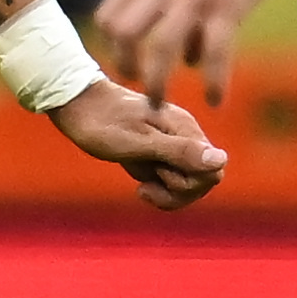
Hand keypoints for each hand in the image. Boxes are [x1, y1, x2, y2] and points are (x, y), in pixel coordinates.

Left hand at [44, 78, 227, 211]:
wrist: (75, 104)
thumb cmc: (101, 123)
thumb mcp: (137, 143)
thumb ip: (179, 151)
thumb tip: (221, 161)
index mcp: (185, 130)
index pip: (213, 172)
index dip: (189, 184)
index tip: (158, 174)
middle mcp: (185, 136)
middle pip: (204, 180)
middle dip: (176, 191)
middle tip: (143, 183)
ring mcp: (173, 145)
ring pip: (189, 184)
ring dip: (166, 192)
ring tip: (140, 185)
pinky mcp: (159, 153)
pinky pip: (172, 181)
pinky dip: (158, 188)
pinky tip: (139, 185)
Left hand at [90, 0, 296, 108]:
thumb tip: (185, 52)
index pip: (109, 15)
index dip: (111, 47)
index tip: (125, 64)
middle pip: (122, 33)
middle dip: (126, 66)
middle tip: (139, 88)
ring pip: (161, 48)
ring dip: (157, 82)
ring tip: (160, 104)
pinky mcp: (228, 3)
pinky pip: (214, 51)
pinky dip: (214, 80)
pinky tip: (217, 98)